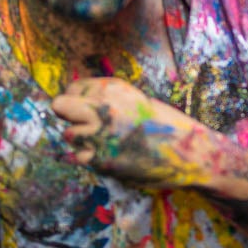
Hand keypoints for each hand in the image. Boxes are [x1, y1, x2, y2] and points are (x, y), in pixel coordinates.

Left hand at [52, 77, 213, 188]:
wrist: (187, 152)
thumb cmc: (165, 126)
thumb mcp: (137, 101)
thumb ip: (108, 100)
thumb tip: (78, 105)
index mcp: (115, 88)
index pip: (74, 88)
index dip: (78, 99)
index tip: (89, 108)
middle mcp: (104, 106)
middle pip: (60, 105)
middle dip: (68, 115)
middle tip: (85, 124)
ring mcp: (100, 133)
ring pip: (69, 134)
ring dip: (83, 140)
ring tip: (106, 143)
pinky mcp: (100, 159)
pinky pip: (80, 156)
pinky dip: (92, 159)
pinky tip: (112, 156)